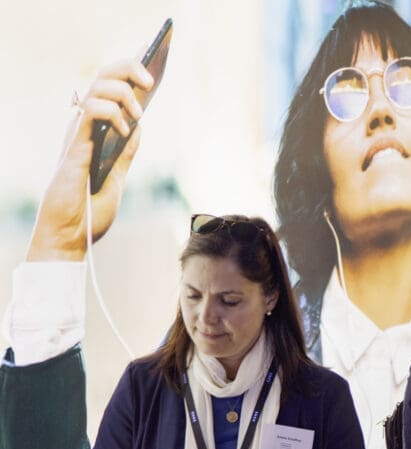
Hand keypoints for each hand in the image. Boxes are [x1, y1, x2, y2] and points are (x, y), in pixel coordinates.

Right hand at [27, 60, 153, 261]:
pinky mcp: (75, 145)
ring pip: (97, 86)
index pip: (108, 88)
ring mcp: (78, 134)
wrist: (73, 237)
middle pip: (103, 77)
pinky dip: (111, 114)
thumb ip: (124, 152)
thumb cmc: (90, 212)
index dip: (128, 70)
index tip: (152, 65)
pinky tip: (122, 130)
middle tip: (152, 81)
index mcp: (94, 132)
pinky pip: (90, 112)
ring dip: (124, 92)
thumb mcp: (116, 177)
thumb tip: (138, 127)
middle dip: (130, 68)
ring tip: (138, 113)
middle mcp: (84, 127)